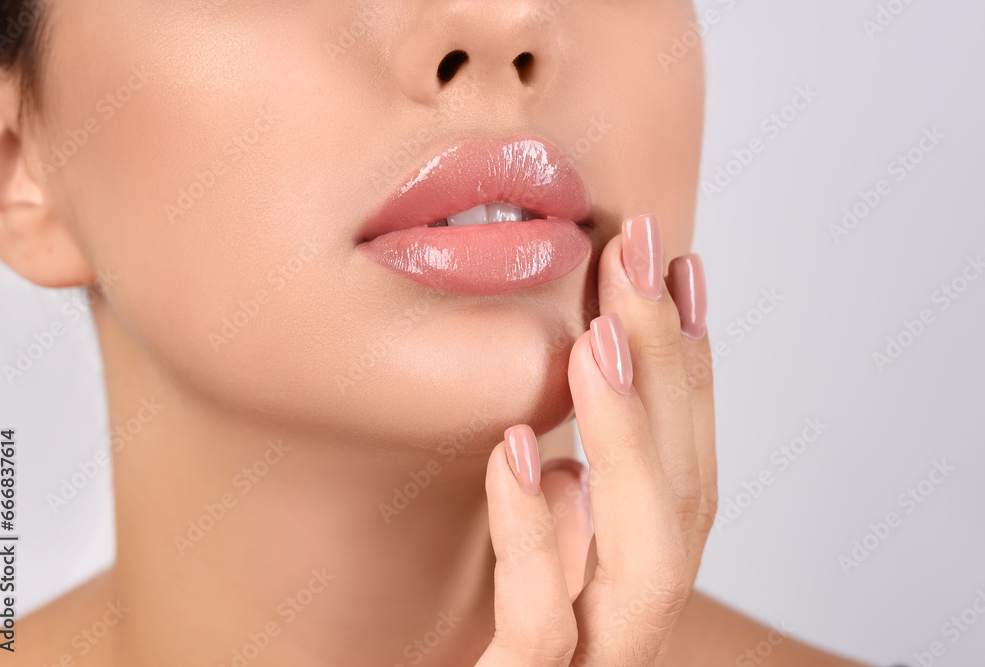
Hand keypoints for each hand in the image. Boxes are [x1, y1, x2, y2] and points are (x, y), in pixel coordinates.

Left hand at [477, 213, 716, 666]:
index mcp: (622, 586)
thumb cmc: (440, 638)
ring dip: (631, 439)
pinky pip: (539, 633)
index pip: (685, 474)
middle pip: (684, 507)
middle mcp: (622, 634)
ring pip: (647, 569)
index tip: (684, 270)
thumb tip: (572, 405)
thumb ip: (546, 495)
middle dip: (671, 373)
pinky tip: (520, 450)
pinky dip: (537, 536)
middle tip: (644, 256)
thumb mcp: (507, 547)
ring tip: (603, 335)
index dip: (694, 373)